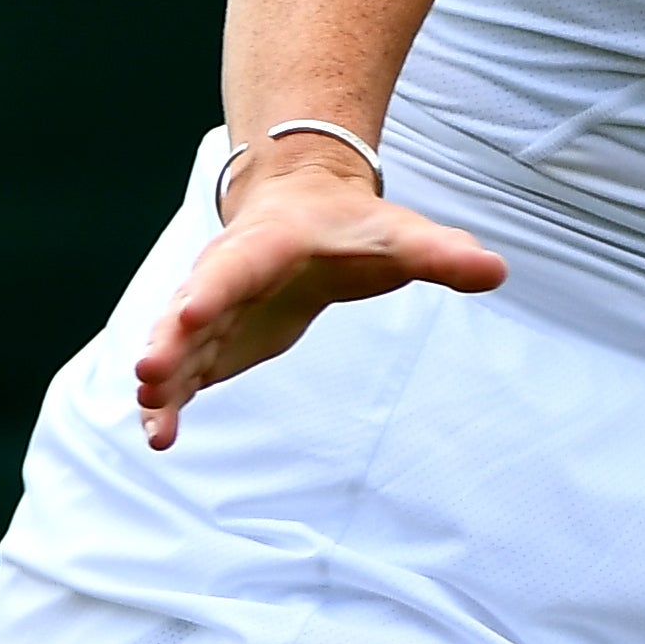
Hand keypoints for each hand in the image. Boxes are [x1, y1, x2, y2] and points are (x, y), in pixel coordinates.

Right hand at [134, 154, 506, 449]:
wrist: (304, 207)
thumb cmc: (354, 225)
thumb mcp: (400, 235)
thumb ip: (442, 254)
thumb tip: (496, 270)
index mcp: (267, 244)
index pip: (237, 264)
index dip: (214, 286)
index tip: (189, 309)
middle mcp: (226, 274)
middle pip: (190, 306)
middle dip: (169, 338)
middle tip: (148, 371)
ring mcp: (211, 309)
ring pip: (177, 344)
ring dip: (162, 379)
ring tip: (151, 421)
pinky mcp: (212, 341)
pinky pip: (184, 371)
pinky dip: (170, 400)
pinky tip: (160, 436)